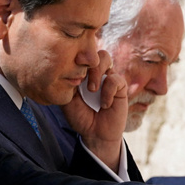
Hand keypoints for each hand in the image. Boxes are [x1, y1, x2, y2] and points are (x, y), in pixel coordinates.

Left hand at [61, 50, 128, 170]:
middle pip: (93, 50)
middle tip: (81, 80)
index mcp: (82, 73)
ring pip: (105, 58)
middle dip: (86, 62)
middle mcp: (96, 72)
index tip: (67, 68)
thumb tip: (64, 68)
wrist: (94, 134)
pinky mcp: (120, 88)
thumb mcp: (67, 100)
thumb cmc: (80, 117)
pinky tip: (104, 105)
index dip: (74, 57)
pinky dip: (108, 91)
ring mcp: (108, 78)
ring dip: (96, 72)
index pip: (79, 54)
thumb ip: (66, 84)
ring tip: (92, 90)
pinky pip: (115, 79)